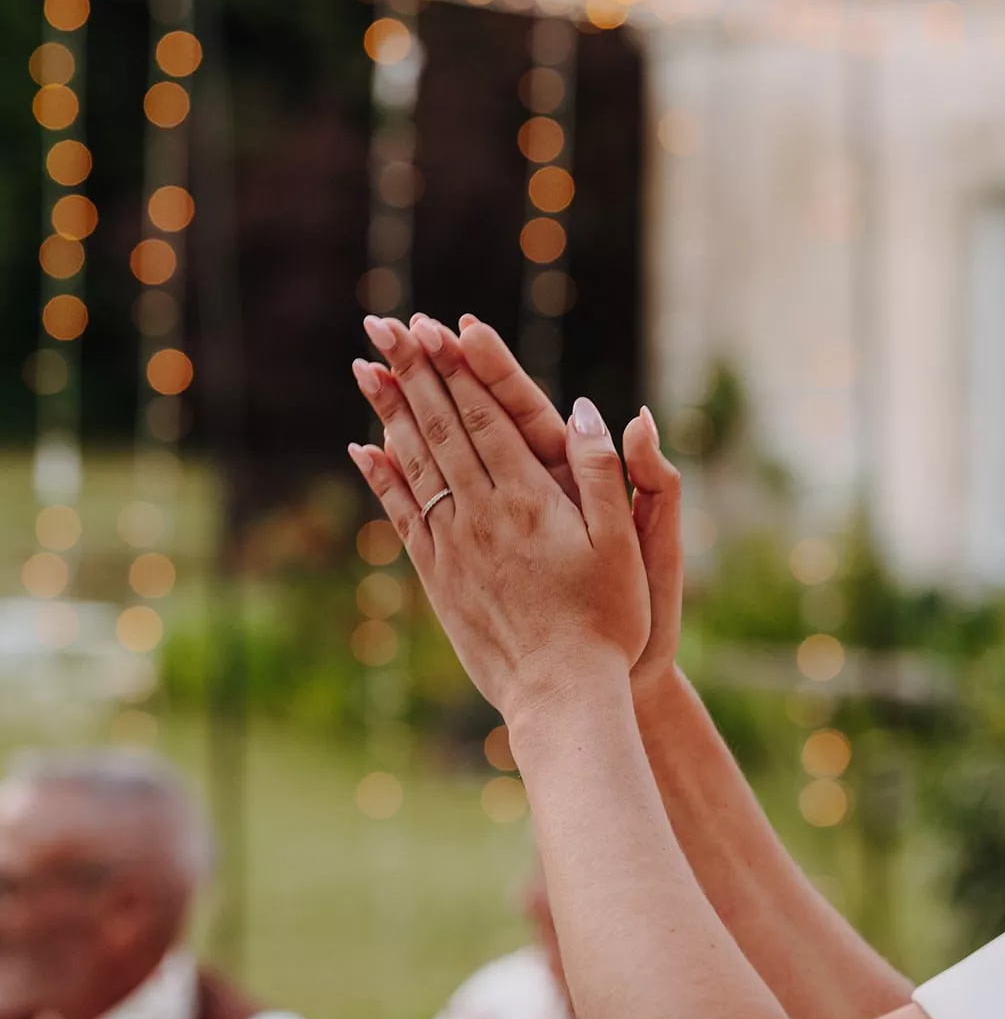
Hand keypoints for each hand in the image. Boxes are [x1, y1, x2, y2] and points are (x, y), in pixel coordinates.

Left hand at [348, 316, 650, 722]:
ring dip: (390, 411)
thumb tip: (590, 409)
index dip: (458, 367)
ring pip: (415, 464)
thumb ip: (605, 473)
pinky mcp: (439, 578)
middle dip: (414, 370)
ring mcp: (455, 546)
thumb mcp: (625, 543)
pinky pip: (403, 516)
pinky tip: (364, 448)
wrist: (561, 695)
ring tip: (367, 366)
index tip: (433, 325)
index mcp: (531, 499)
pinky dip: (382, 478)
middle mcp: (484, 514)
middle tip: (384, 323)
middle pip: (441, 427)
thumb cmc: (607, 621)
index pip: (485, 416)